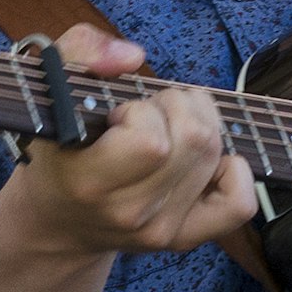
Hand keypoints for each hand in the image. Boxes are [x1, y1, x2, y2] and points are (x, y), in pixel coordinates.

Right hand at [0, 24, 256, 265]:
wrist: (58, 220)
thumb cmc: (60, 148)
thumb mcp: (52, 90)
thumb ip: (81, 52)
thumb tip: (132, 56)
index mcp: (89, 181)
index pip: (150, 142)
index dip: (142, 112)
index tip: (117, 114)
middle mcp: (128, 213)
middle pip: (195, 141)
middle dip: (177, 106)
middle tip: (150, 110)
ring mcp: (160, 231)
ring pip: (215, 155)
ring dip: (201, 124)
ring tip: (170, 125)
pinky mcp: (184, 238)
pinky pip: (239, 203)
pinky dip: (233, 169)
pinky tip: (203, 159)